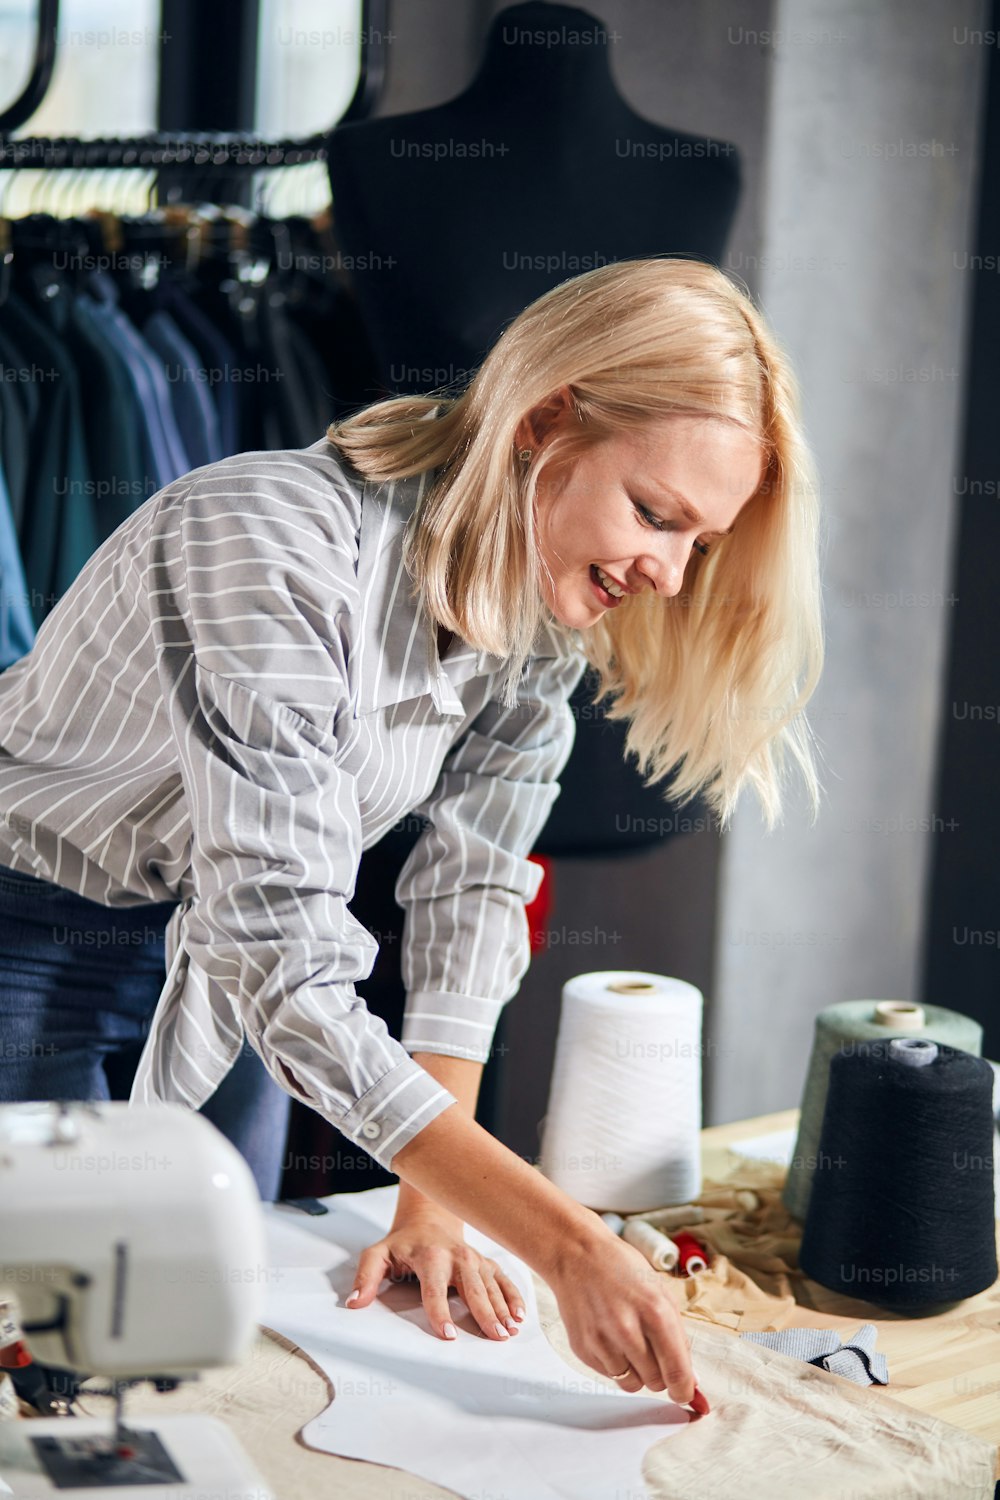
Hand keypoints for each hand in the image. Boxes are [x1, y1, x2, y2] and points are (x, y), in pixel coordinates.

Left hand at [345, 1206, 526, 1342]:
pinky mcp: (486, 1262)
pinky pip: (503, 1279)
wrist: (428, 1219)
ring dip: (502, 1308)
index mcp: (430, 1256)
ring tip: (510, 1330)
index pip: (434, 1288)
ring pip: (491, 1285)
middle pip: (472, 1288)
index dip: (439, 1311)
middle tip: (495, 1336)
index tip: (447, 1334)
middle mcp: (457, 1256)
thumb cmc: (402, 1243)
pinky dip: (513, 1296)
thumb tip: (354, 1302)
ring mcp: (475, 1259)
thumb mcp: (378, 1254)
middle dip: (484, 1313)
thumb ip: (366, 1276)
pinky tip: (520, 1315)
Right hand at [547, 1231, 709, 1413]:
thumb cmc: (621, 1268)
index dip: (684, 1389)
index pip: (677, 1372)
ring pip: (632, 1384)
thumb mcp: (660, 1292)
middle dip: (660, 1373)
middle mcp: (627, 1329)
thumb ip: (677, 1336)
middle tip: (652, 1349)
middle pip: (655, 1382)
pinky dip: (614, 1363)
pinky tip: (610, 1336)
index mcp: (655, 1312)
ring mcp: (601, 1340)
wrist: (577, 1255)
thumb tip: (690, 1378)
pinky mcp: (582, 1348)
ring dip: (636, 1371)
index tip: (684, 1392)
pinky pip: (609, 1375)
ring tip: (630, 1341)